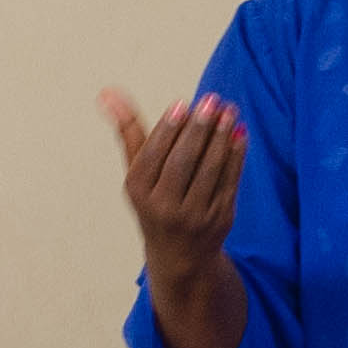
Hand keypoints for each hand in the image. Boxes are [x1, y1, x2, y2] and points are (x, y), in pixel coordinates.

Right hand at [100, 88, 253, 347]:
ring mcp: (194, 216)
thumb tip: (107, 92)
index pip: (154, 155)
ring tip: (229, 111)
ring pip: (209, 170)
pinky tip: (240, 133)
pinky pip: (229, 182)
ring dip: (221, 138)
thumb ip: (128, 132)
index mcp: (139, 192)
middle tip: (211, 100)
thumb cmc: (154, 201)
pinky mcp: (220, 219)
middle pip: (182, 162)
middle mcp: (163, 207)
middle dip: (198, 129)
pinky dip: (236, 157)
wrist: (179, 256)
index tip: (182, 104)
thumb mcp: (137, 173)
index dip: (168, 129)